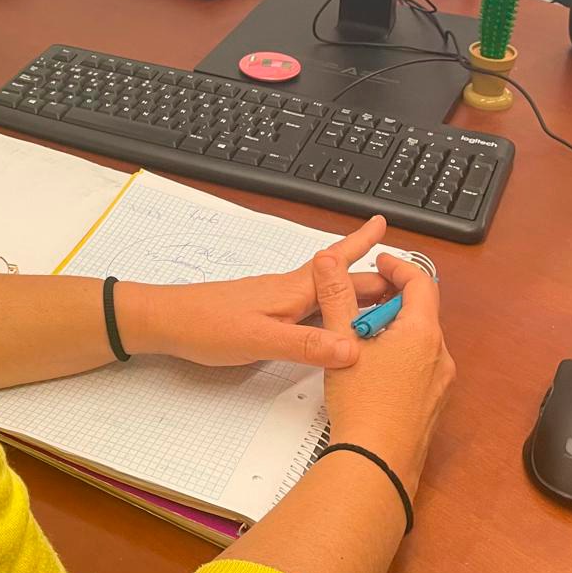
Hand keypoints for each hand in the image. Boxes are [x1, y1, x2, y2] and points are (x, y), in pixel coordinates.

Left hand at [121, 216, 394, 369]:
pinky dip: (329, 312)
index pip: (336, 263)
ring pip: (324, 295)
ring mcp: (274, 302)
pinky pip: (307, 309)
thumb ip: (305, 346)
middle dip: (373, 278)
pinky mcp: (263, 315)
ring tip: (380, 304)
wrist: (164, 322)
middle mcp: (287, 291)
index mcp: (292, 291)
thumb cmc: (207, 326)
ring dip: (352, 296)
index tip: (384, 225)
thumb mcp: (258, 340)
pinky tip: (330, 326)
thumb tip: (354, 348)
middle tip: (407, 283)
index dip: (360, 244)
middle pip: (338, 282)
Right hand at [311, 249, 453, 492]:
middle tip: (358, 306)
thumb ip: (336, 295)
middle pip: (420, 313)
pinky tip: (371, 372)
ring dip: (393, 331)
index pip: (420, 282)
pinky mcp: (433, 405)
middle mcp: (440, 356)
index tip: (379, 263)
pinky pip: (420, 368)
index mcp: (423, 334)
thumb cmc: (363, 403)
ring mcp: (441, 384)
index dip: (398, 267)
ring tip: (359, 341)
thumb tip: (329, 261)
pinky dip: (399, 357)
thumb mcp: (342, 340)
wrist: (377, 462)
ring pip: (419, 342)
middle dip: (389, 302)